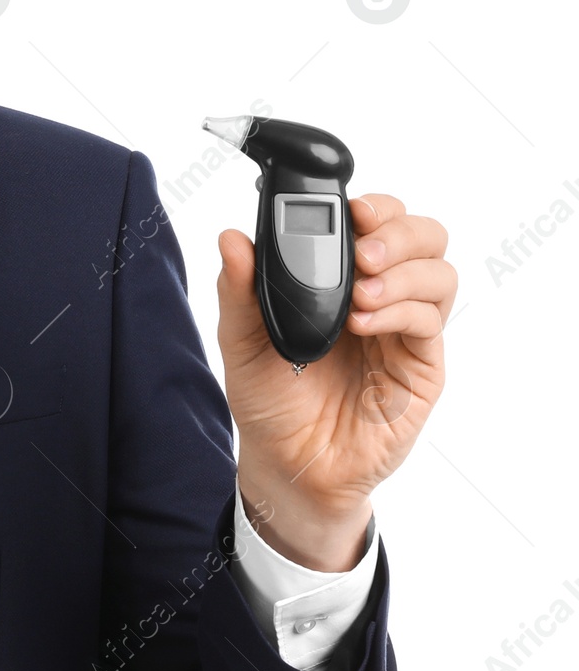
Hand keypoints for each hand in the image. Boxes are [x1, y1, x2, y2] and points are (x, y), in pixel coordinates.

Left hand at [216, 192, 454, 570]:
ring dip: (403, 272)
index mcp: (340, 279)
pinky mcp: (421, 367)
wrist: (286, 463)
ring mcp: (405, 331)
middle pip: (423, 236)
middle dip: (398, 231)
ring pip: (438, 273)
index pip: (377, 221)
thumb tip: (231, 238)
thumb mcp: (240, 341)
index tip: (351, 209)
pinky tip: (364, 324)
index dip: (374, 207)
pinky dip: (401, 312)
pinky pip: (430, 323)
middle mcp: (381, 296)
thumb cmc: (268, 400)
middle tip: (363, 250)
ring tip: (361, 295)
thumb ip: (239, 289)